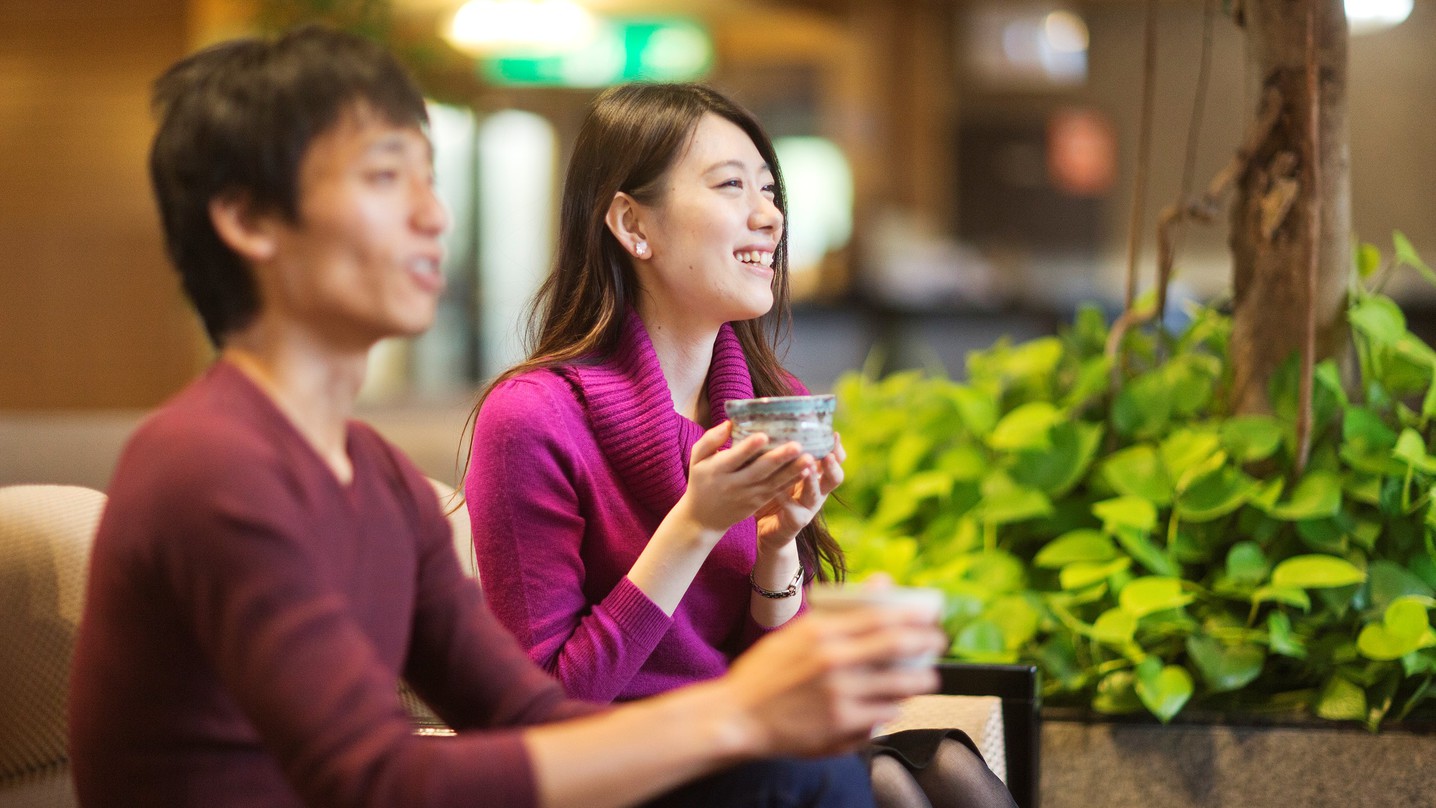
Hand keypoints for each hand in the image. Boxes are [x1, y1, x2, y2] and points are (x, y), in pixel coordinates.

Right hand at [677, 421, 814, 535]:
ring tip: (810, 458)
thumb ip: (710, 440)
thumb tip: (730, 423)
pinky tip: (806, 471)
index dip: (749, 448)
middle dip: (779, 458)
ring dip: (793, 471)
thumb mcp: (697, 459)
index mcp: (718, 470)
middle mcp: (735, 484)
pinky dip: (792, 481)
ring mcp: (749, 495)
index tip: (764, 435)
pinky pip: (777, 490)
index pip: (735, 458)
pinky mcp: (759, 502)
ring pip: (773, 482)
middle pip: (759, 471)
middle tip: (797, 445)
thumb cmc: (701, 480)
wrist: (704, 518)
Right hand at [718, 607, 945, 757]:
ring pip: (900, 685)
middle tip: (937, 644)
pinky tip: (891, 703)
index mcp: (820, 631)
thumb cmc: (767, 672)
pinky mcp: (842, 726)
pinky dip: (893, 707)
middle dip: (928, 644)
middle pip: (899, 647)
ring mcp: (840, 695)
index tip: (930, 617)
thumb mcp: (797, 632)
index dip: (915, 616)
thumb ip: (842, 611)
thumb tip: (884, 582)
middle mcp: (833, 661)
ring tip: (923, 677)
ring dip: (919, 680)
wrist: (736, 717)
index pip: (882, 616)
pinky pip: (885, 714)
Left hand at [755, 433, 845, 553]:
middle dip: (832, 465)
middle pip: (835, 478)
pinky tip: (777, 490)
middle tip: (827, 453)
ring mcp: (808, 508)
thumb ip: (783, 454)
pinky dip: (785, 499)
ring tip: (807, 467)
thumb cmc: (774, 495)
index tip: (834, 434)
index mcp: (816, 477)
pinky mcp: (795, 522)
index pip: (834, 460)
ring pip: (816, 494)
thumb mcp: (781, 472)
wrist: (768, 531)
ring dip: (812, 480)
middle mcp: (817, 492)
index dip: (837, 449)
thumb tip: (774, 422)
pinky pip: (793, 511)